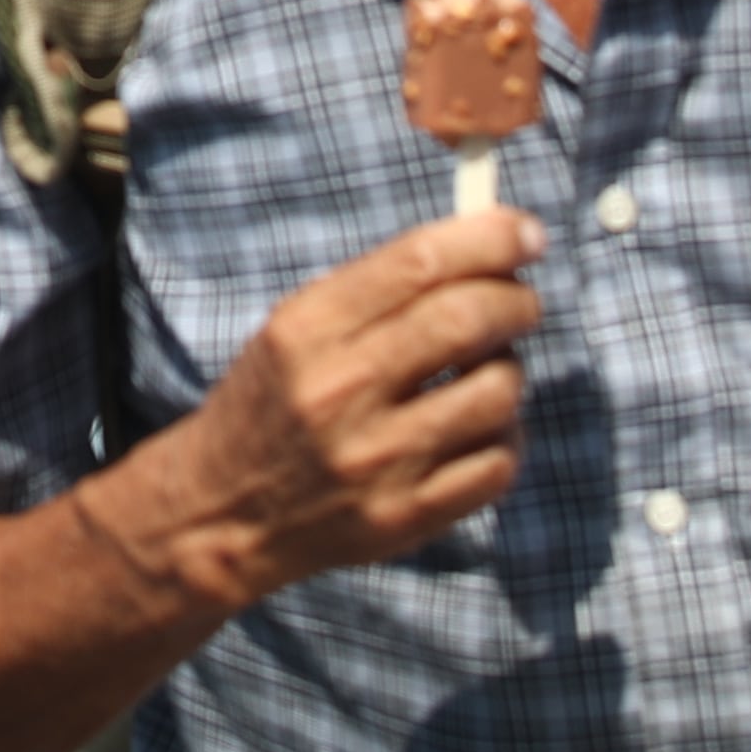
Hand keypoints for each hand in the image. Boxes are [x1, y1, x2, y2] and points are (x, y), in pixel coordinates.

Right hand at [76, 207, 540, 614]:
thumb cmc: (275, 402)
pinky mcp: (404, 517)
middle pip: (466, 320)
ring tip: (485, 373)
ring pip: (497, 392)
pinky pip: (497, 463)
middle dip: (516, 301)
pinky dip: (504, 436)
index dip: (490, 238)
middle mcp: (339, 391)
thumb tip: (488, 247)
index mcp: (307, 329)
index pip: (419, 261)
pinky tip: (477, 429)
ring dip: (509, 371)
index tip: (526, 234)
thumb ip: (380, 288)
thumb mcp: (296, 328)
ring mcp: (375, 460)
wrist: (224, 511)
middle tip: (523, 302)